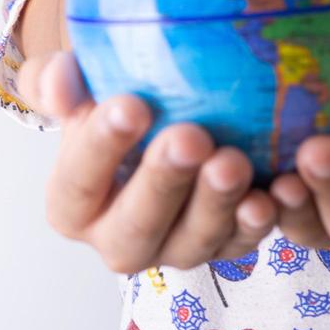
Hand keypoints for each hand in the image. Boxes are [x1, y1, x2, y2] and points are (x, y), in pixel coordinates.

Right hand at [14, 49, 279, 272]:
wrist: (160, 122)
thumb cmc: (113, 103)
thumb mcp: (78, 87)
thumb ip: (57, 81)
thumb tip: (61, 85)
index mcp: (72, 205)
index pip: (79, 182)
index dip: (101, 146)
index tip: (131, 105)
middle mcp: (118, 239)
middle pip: (135, 227)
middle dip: (164, 183)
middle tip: (191, 138)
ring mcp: (174, 249)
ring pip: (193, 243)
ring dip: (216, 205)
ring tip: (234, 162)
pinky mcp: (222, 246)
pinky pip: (242, 243)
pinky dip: (258, 222)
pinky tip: (272, 193)